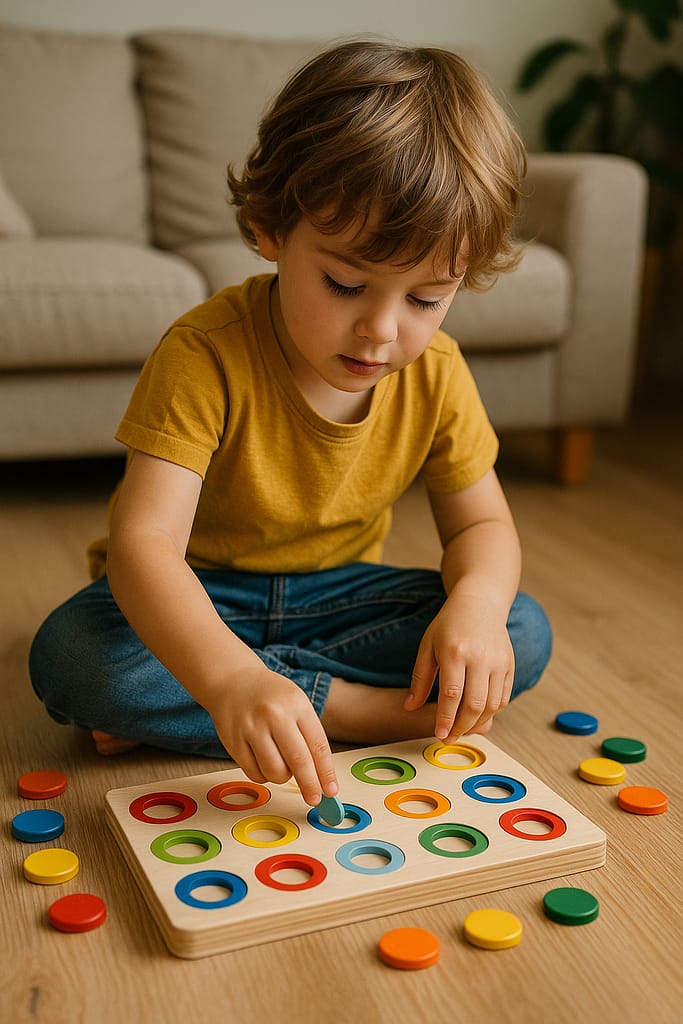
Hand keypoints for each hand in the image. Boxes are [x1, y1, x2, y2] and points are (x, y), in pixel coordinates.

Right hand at [206, 665, 338, 805]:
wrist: (232, 680)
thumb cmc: (270, 696)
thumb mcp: (295, 703)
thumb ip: (307, 734)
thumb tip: (320, 776)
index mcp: (296, 703)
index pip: (317, 745)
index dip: (326, 772)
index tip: (332, 791)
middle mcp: (274, 715)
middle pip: (298, 761)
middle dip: (310, 785)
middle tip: (315, 799)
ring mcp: (251, 728)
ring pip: (275, 772)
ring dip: (282, 777)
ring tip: (281, 763)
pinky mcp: (233, 742)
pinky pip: (254, 774)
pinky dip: (263, 775)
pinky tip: (263, 759)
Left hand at [404, 592, 513, 741]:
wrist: (480, 603)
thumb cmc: (449, 625)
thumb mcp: (427, 646)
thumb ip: (420, 678)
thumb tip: (409, 707)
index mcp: (455, 652)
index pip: (452, 695)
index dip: (446, 719)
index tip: (439, 734)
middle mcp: (480, 658)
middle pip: (474, 705)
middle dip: (462, 727)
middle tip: (450, 738)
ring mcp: (498, 662)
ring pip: (492, 705)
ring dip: (477, 724)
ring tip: (462, 730)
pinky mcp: (509, 665)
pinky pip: (503, 698)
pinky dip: (492, 713)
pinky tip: (478, 717)